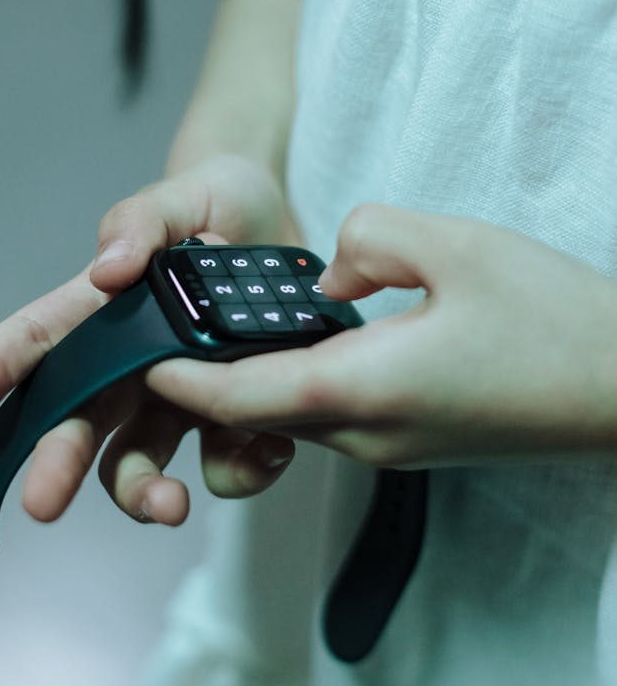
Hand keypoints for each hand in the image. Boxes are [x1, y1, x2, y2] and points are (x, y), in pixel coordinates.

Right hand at [0, 154, 298, 524]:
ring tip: (171, 506)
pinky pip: (228, 460)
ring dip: (146, 493)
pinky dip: (243, 469)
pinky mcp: (236, 411)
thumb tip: (108, 269)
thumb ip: (139, 226)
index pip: (40, 338)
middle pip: (80, 422)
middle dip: (57, 464)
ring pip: (142, 461)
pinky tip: (267, 453)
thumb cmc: (212, 203)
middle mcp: (133, 364)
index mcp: (104, 312)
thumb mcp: (176, 200)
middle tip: (42, 503)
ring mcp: (181, 394)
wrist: (279, 222)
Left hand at [146, 204, 616, 467]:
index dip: (174, 375)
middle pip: (253, 409)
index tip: (133, 346)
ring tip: (220, 320)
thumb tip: (330, 273)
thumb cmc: (552, 320)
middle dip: (201, 374)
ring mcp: (388, 447)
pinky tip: (298, 337)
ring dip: (247, 377)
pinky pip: (329, 413)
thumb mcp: (454, 244)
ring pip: (289, 413)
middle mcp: (362, 435)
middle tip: (168, 318)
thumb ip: (367, 238)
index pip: (231, 397)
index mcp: (357, 391)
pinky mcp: (412, 441)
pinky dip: (292, 381)